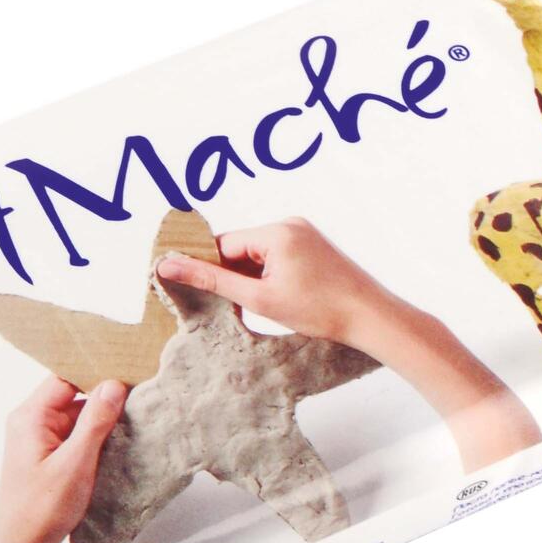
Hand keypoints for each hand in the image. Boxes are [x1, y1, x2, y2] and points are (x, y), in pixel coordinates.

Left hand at [0, 375, 126, 542]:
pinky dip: (93, 439)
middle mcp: (31, 422)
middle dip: (104, 398)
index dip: (97, 373)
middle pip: (73, 395)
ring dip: (101, 421)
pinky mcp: (46, 457)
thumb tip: (114, 385)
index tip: (129, 372)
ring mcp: (38, 439)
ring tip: (133, 422)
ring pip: (76, 417)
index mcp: (31, 416)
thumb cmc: (40, 510)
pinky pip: (73, 436)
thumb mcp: (75, 463)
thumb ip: (95, 422)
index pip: (67, 377)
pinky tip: (115, 445)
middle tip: (138, 398)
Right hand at [159, 216, 541, 472]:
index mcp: (276, 231)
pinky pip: (276, 257)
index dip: (207, 269)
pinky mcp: (313, 246)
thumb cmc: (322, 310)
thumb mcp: (259, 299)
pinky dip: (267, 277)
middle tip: (233, 305)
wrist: (372, 318)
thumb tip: (169, 265)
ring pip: (257, 255)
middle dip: (230, 275)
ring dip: (250, 279)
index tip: (192, 290)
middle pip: (239, 247)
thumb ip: (212, 281)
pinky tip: (277, 300)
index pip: (222, 245)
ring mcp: (303, 234)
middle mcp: (290, 224)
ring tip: (264, 305)